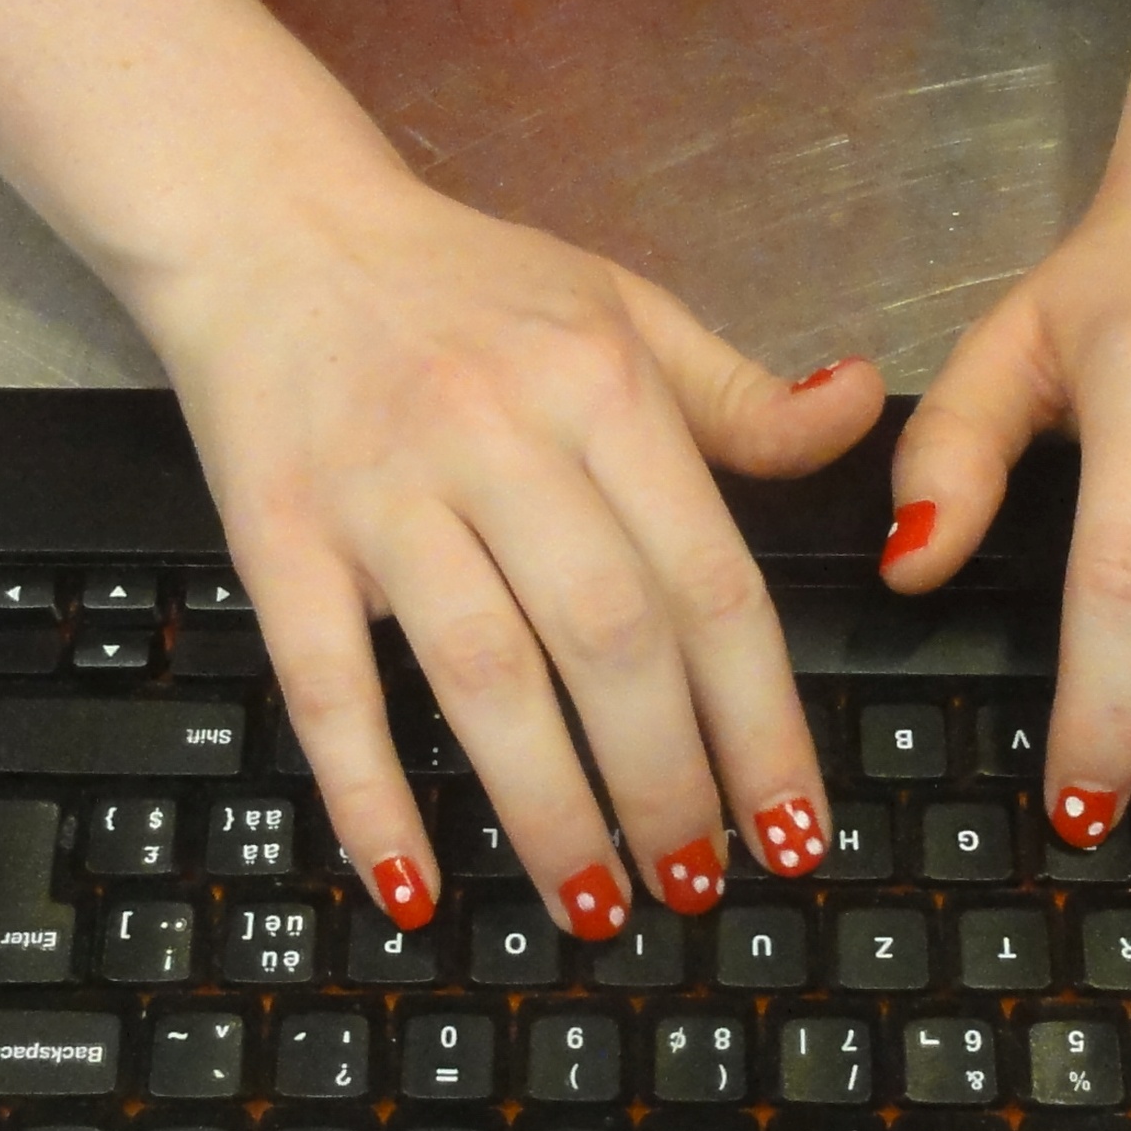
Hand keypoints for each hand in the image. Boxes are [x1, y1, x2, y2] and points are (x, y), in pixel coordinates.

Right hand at [129, 170, 881, 932]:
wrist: (269, 225)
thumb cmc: (456, 285)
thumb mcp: (621, 309)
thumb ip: (738, 395)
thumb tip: (861, 414)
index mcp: (601, 388)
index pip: (709, 583)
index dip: (761, 721)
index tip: (794, 825)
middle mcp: (500, 438)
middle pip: (611, 642)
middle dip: (669, 785)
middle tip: (701, 886)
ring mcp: (385, 491)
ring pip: (487, 674)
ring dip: (548, 809)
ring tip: (596, 905)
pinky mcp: (279, 535)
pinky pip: (328, 686)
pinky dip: (369, 794)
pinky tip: (412, 885)